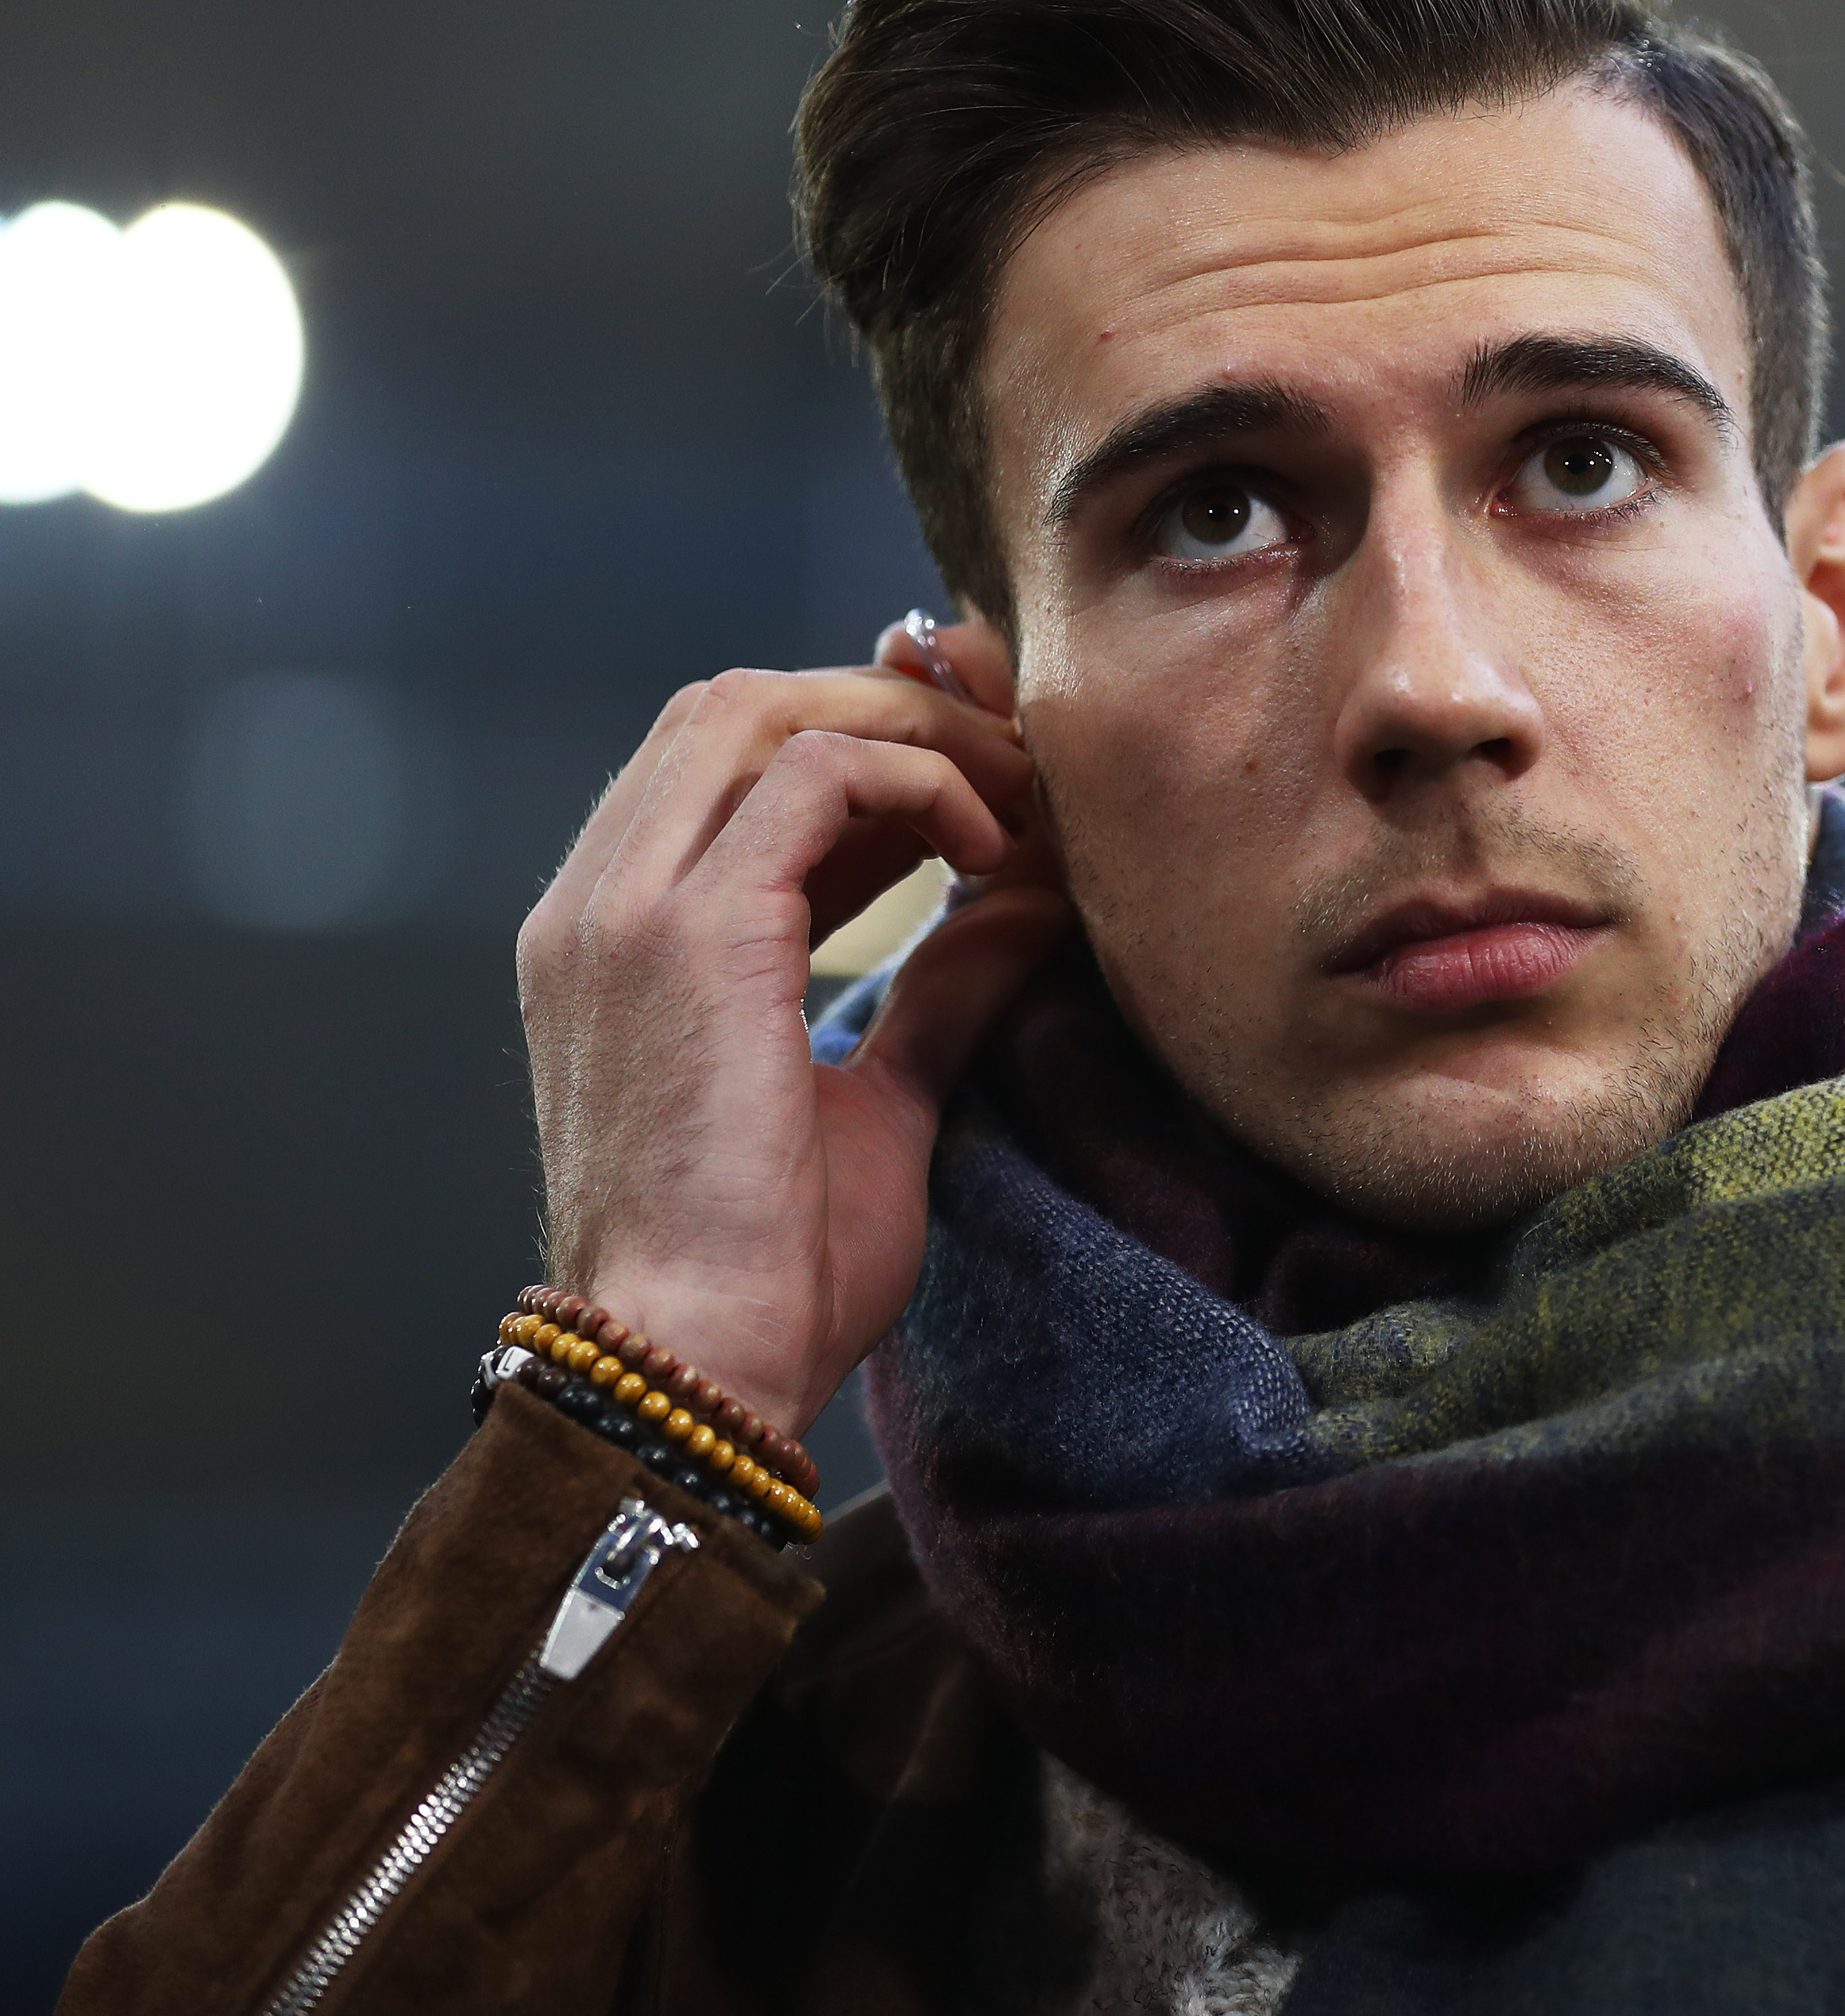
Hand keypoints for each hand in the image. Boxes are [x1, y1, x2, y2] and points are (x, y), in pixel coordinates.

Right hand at [518, 616, 1071, 1436]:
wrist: (697, 1365)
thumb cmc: (771, 1270)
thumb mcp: (874, 1098)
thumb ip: (938, 987)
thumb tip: (1029, 901)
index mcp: (615, 938)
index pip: (726, 765)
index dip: (861, 738)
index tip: (982, 774)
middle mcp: (596, 901)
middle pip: (739, 704)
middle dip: (887, 699)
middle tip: (1011, 749)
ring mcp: (626, 906)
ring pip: (765, 709)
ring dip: (908, 727)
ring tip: (1013, 793)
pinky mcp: (689, 928)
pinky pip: (817, 773)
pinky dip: (917, 778)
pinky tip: (988, 846)